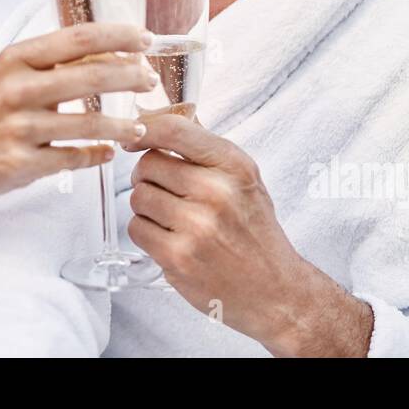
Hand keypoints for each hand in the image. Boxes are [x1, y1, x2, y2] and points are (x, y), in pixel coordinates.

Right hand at [0, 22, 155, 204]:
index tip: (147, 38)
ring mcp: (20, 129)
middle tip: (152, 81)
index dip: (119, 36)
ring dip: (122, 126)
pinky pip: (74, 159)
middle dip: (131, 77)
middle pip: (92, 76)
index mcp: (16, 59)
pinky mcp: (23, 164)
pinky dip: (97, 156)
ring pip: (89, 124)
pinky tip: (109, 153)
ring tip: (139, 127)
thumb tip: (107, 52)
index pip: (79, 38)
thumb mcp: (6, 74)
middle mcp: (18, 89)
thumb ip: (50, 63)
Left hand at [125, 112, 372, 355]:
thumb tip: (160, 118)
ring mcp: (196, 226)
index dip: (144, 128)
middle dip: (149, 175)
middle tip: (165, 190)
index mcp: (233, 166)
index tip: (134, 136)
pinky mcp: (177, 257)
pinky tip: (170, 238)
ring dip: (147, 206)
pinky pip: (137, 228)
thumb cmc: (255, 232)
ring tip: (172, 218)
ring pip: (138, 196)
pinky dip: (147, 233)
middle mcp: (216, 192)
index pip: (173, 130)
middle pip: (148, 164)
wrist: (274, 290)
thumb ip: (205, 149)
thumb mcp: (244, 179)